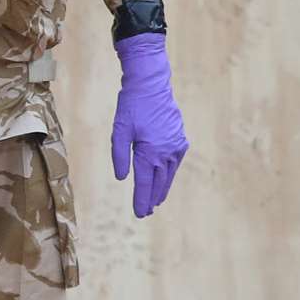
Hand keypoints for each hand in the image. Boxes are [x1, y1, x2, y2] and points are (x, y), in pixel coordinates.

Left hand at [111, 33, 187, 216]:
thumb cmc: (132, 106)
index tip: (140, 214)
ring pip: (168, 175)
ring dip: (162, 188)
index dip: (141, 201)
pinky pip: (175, 163)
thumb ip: (119, 156)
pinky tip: (165, 178)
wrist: (152, 84)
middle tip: (146, 212)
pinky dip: (169, 173)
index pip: (144, 184)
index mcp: (149, 153)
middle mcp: (166, 153)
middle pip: (158, 183)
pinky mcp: (180, 139)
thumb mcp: (119, 131)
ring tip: (156, 201)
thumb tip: (122, 178)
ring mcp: (176, 146)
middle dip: (151, 199)